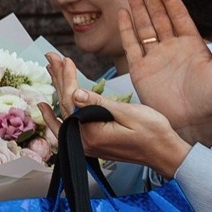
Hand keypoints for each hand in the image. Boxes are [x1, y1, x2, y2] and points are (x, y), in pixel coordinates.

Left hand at [45, 52, 189, 178]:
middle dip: (59, 78)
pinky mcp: (91, 144)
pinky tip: (46, 107)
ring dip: (58, 90)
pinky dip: (56, 115)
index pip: (72, 99)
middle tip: (51, 57)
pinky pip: (67, 126)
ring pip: (65, 112)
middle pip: (65, 104)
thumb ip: (99, 104)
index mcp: (92, 133)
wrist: (165, 154)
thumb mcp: (128, 113)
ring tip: (50, 71)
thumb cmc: (153, 133)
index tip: (65, 59)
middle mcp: (84, 141)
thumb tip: (76, 93)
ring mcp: (86, 144)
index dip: (68, 77)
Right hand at [118, 0, 211, 142]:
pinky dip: (127, 29)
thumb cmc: (209, 99)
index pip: (178, 15)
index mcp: (191, 44)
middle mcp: (171, 47)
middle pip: (158, 16)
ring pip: (143, 26)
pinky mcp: (140, 69)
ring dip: (137, 7)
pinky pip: (131, 45)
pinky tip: (124, 13)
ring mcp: (154, 57)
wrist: (190, 123)